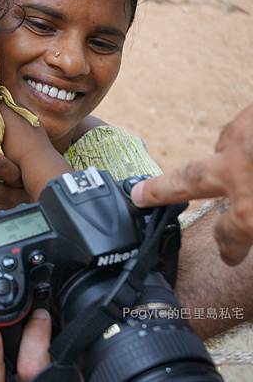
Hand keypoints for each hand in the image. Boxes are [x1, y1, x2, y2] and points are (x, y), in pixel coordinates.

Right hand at [131, 104, 252, 265]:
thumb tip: (248, 217)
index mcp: (252, 209)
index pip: (229, 234)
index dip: (228, 247)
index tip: (228, 257)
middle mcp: (237, 171)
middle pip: (188, 181)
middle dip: (160, 190)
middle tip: (139, 194)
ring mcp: (245, 138)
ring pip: (222, 145)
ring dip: (224, 154)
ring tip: (237, 161)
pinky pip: (244, 125)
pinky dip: (248, 134)